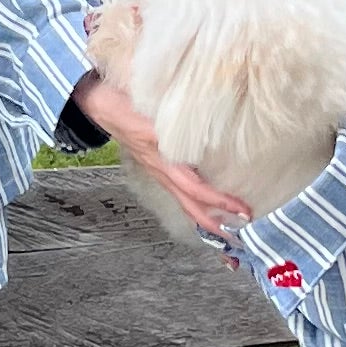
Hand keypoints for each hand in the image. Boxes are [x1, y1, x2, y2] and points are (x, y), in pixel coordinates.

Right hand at [72, 73, 249, 241]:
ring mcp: (159, 172)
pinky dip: (196, 204)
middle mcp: (163, 173)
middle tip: (238, 241)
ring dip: (206, 220)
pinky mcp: (158, 168)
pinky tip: (206, 207)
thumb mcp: (154, 113)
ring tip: (226, 235)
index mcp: (164, 162)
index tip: (244, 212)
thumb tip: (212, 119)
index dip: (221, 203)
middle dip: (215, 228)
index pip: (197, 191)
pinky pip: (180, 192)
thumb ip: (178, 121)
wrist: (101, 105)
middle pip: (191, 208)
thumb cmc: (127, 105)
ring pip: (185, 203)